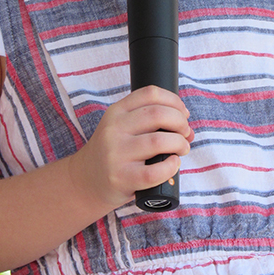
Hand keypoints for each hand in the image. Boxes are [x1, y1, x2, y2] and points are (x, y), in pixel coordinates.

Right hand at [70, 85, 193, 210]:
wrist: (85, 181)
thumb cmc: (114, 154)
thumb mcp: (122, 129)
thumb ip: (151, 124)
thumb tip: (188, 131)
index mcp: (116, 112)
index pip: (150, 94)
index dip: (174, 101)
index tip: (183, 113)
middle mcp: (114, 129)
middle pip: (158, 114)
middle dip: (180, 122)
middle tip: (185, 133)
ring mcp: (116, 153)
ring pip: (159, 141)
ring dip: (180, 144)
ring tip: (181, 149)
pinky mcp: (121, 177)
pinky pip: (155, 171)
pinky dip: (171, 166)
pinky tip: (172, 164)